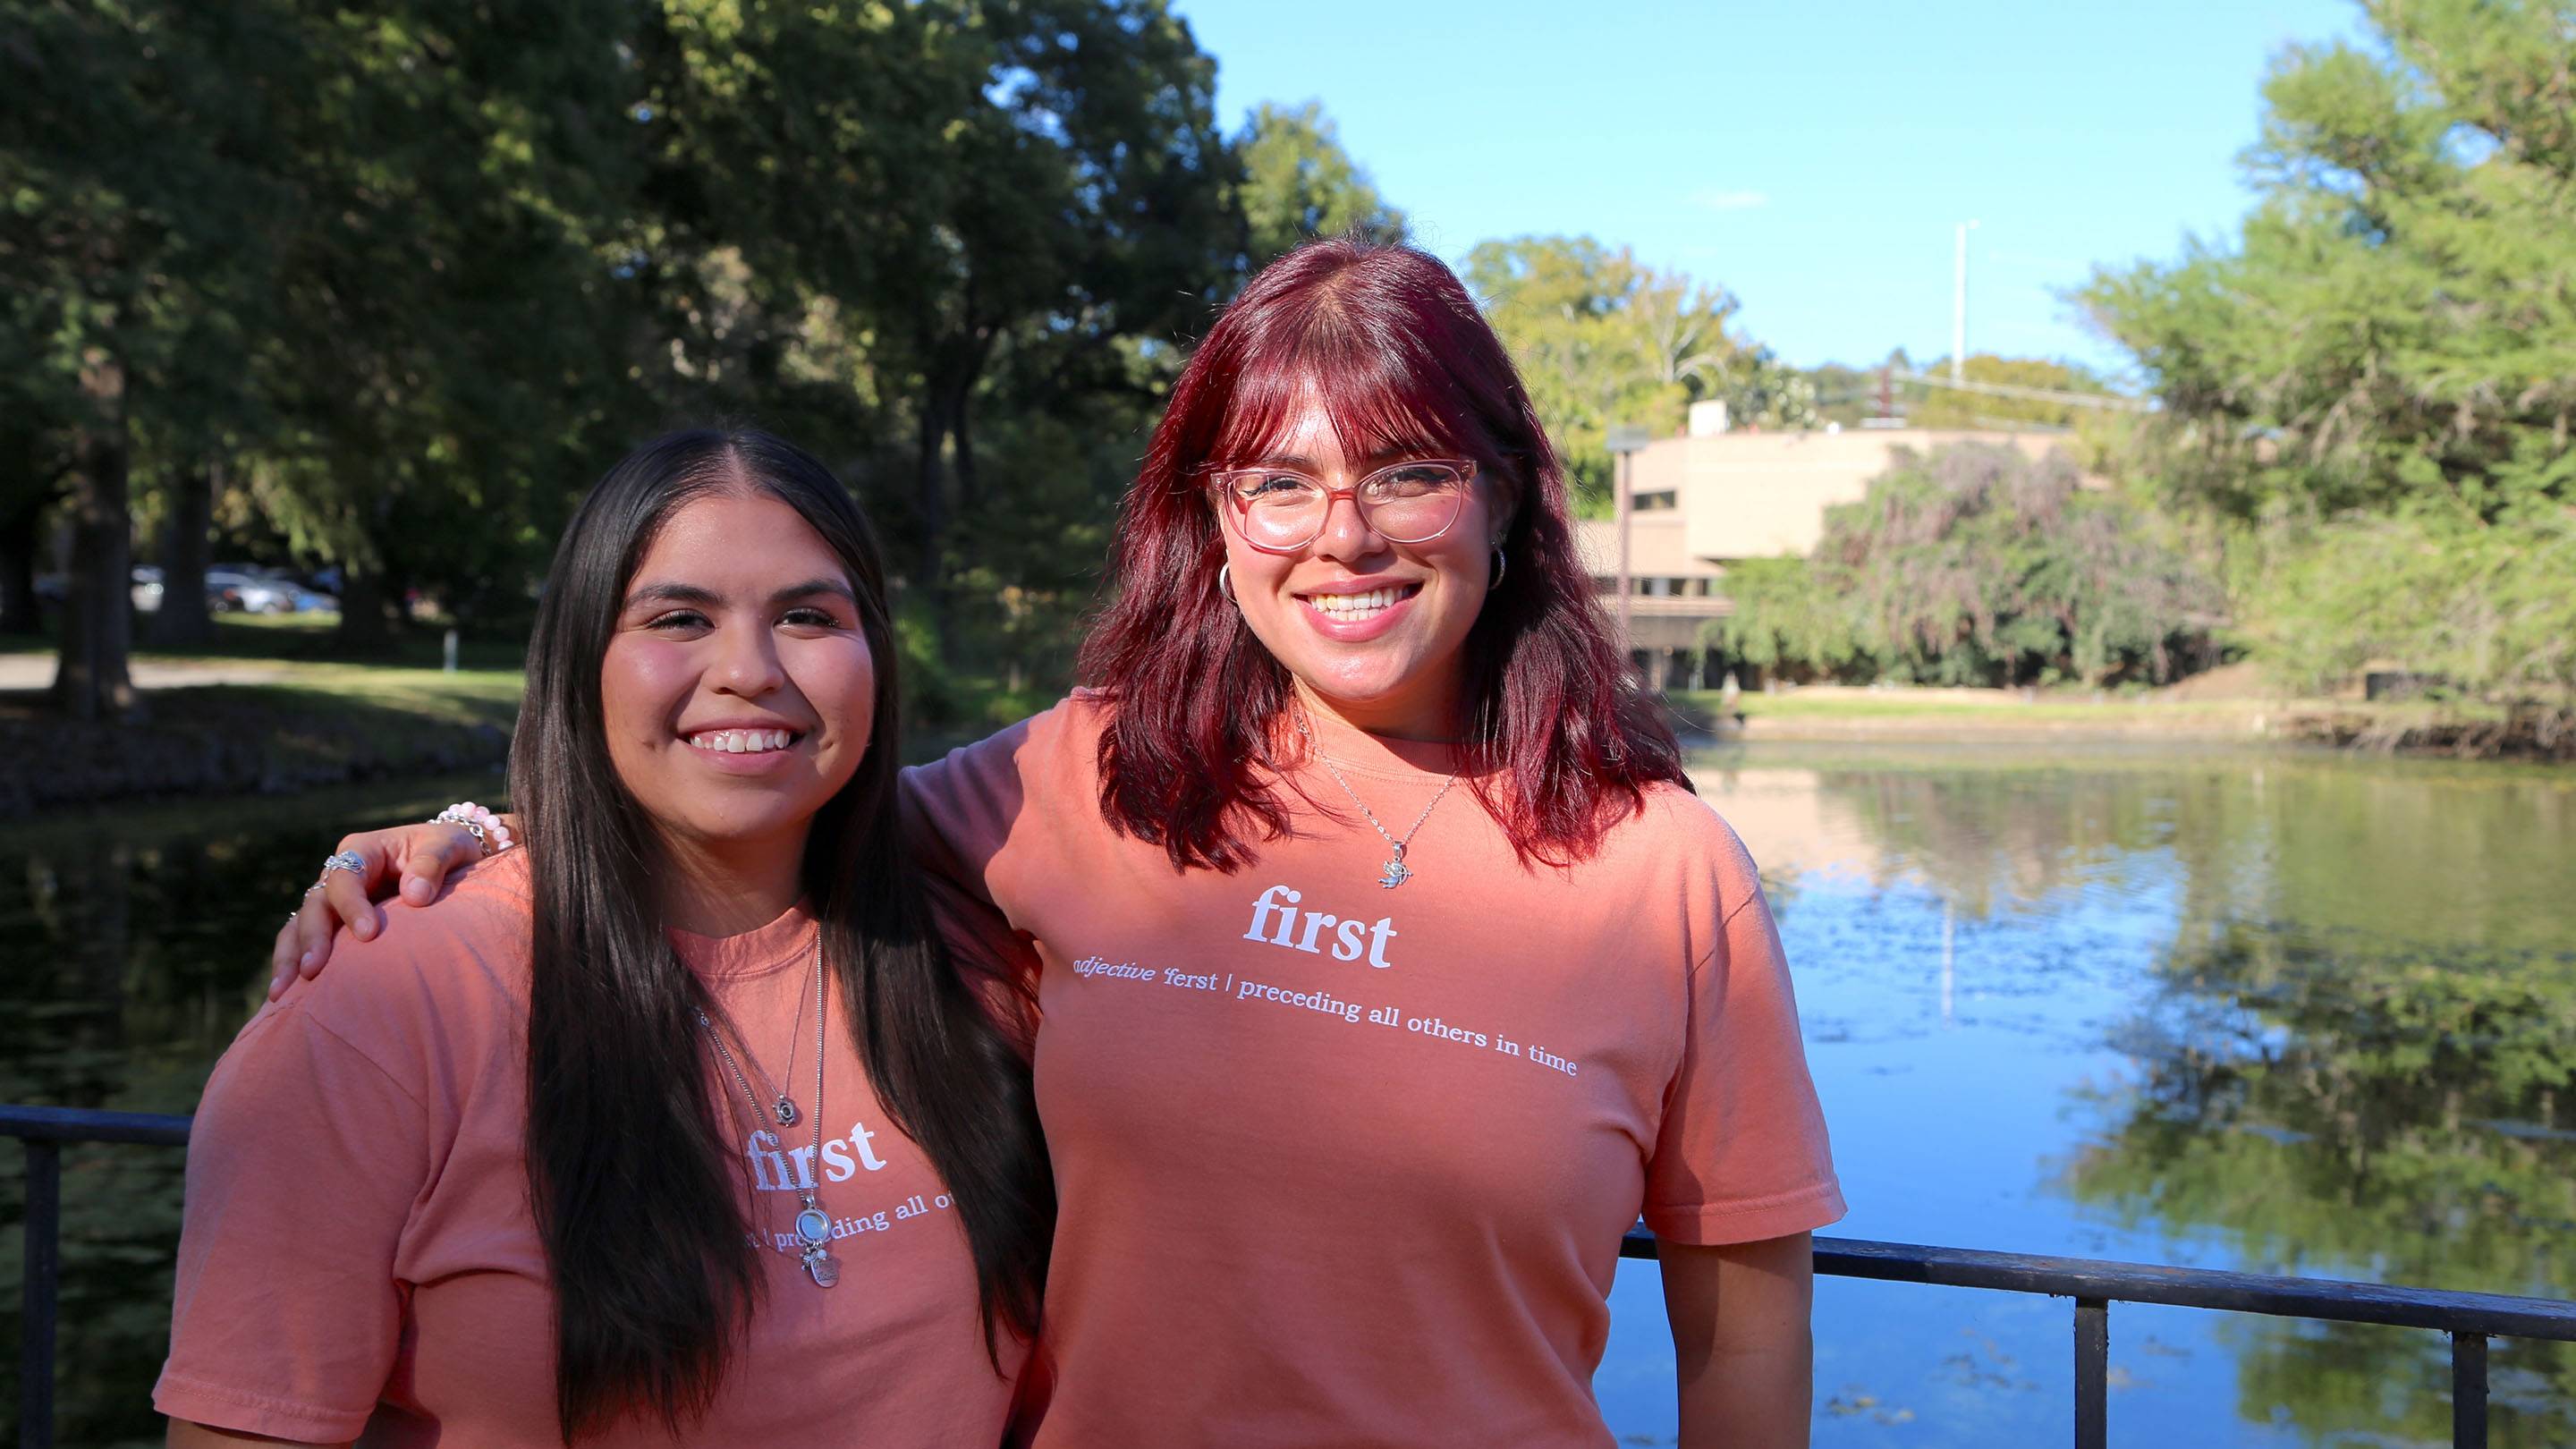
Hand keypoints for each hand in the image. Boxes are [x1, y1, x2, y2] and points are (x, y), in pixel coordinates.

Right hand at [266, 823, 486, 999]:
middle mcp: (340, 874)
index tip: (368, 935)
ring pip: (299, 926)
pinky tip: (287, 997)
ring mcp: (334, 900)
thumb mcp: (448, 846)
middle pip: (315, 905)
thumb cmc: (449, 849)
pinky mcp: (335, 924)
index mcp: (363, 850)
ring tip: (282, 992)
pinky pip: (305, 942)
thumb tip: (414, 895)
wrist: (451, 860)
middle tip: (312, 970)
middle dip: (312, 938)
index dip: (352, 906)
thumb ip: (431, 864)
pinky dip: (294, 965)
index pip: (346, 877)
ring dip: (290, 958)